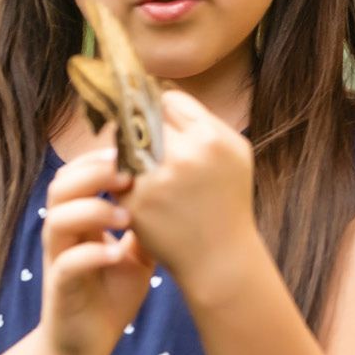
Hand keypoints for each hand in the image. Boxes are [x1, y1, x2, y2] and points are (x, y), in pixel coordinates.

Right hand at [38, 149, 154, 354]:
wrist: (87, 344)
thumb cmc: (112, 292)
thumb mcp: (138, 251)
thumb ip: (150, 222)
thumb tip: (181, 190)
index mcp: (81, 219)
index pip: (78, 173)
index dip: (102, 158)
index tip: (136, 153)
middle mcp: (64, 234)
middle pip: (61, 186)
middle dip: (94, 173)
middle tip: (130, 175)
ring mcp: (58, 260)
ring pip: (57, 220)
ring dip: (92, 210)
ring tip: (127, 216)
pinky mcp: (60, 289)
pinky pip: (67, 264)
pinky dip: (92, 254)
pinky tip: (117, 254)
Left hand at [113, 90, 260, 294]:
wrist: (219, 257)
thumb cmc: (228, 200)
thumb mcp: (235, 153)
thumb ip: (204, 122)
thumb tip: (162, 97)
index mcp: (211, 139)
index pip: (169, 101)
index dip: (164, 114)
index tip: (163, 126)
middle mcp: (184, 155)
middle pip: (143, 120)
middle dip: (143, 130)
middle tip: (147, 145)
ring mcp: (156, 179)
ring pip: (125, 145)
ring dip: (129, 153)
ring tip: (146, 168)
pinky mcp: (136, 202)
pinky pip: (118, 175)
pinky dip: (124, 180)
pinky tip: (143, 194)